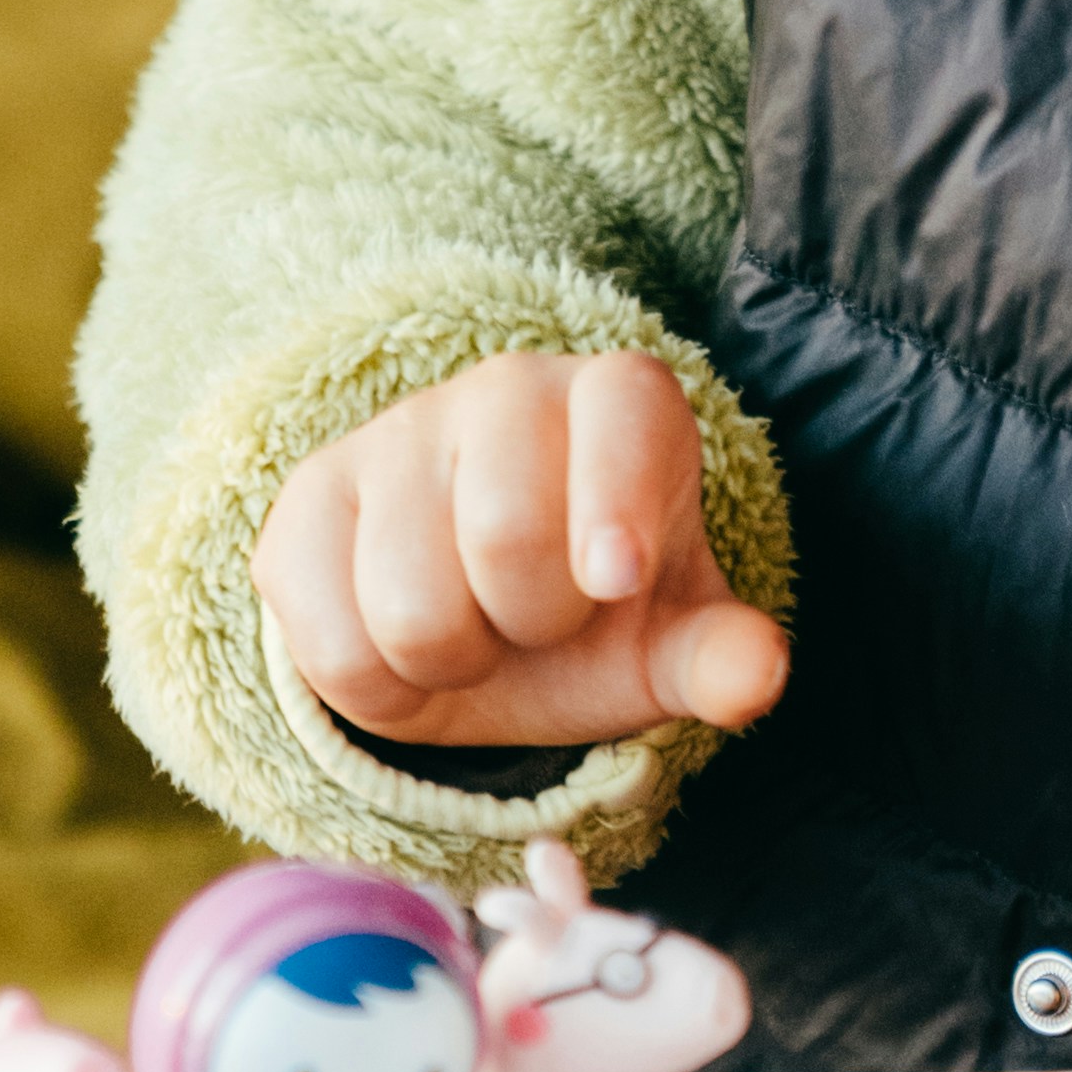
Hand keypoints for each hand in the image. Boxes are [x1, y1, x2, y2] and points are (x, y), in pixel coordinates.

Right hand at [253, 349, 789, 749]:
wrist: (479, 617)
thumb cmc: (597, 611)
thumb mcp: (669, 638)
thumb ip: (720, 656)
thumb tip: (761, 677)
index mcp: (619, 398)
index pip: (618, 416)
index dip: (613, 506)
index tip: (615, 580)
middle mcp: (508, 386)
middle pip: (505, 533)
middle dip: (531, 624)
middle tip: (539, 620)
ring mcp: (399, 432)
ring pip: (409, 601)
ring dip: (451, 662)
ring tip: (474, 629)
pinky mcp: (311, 496)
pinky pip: (326, 636)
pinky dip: (375, 686)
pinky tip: (402, 645)